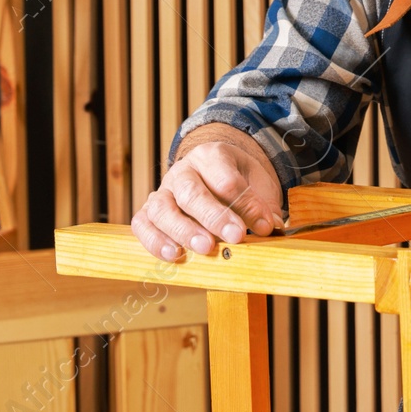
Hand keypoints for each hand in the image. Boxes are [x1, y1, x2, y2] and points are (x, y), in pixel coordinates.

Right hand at [131, 137, 285, 260]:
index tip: (264, 226)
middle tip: (234, 237)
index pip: (226, 180)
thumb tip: (268, 226)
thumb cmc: (238, 182)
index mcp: (211, 156)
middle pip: (191, 192)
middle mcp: (183, 171)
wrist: (216, 176)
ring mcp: (163, 191)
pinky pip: (142, 225)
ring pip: (162, 209)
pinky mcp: (148, 212)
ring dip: (183, 231)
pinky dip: (154, 241)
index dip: (246, 205)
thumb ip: (262, 206)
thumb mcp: (257, 184)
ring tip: (204, 249)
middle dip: (214, 217)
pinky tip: (174, 255)